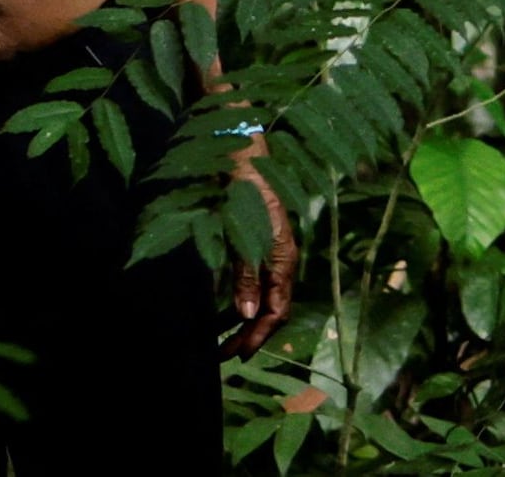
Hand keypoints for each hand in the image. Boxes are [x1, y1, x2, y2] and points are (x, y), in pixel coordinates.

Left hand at [220, 138, 298, 354]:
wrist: (239, 148)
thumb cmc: (244, 185)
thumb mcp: (243, 231)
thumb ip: (246, 272)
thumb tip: (246, 314)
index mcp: (283, 258)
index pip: (277, 310)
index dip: (259, 336)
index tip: (238, 355)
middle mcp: (279, 258)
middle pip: (270, 308)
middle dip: (250, 335)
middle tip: (224, 355)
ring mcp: (268, 250)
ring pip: (261, 298)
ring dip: (243, 321)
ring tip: (222, 340)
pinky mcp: (254, 241)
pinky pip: (251, 282)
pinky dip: (238, 300)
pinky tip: (221, 309)